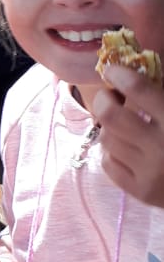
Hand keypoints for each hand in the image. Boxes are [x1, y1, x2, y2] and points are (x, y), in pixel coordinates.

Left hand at [91, 65, 163, 206]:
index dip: (119, 74)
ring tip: (121, 124)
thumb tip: (135, 70)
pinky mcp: (140, 192)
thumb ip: (162, 94)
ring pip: (107, 139)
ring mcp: (149, 172)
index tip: (112, 70)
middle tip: (108, 96)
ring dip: (110, 127)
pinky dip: (112, 152)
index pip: (138, 89)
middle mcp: (161, 147)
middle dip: (103, 100)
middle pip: (110, 116)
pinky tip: (125, 148)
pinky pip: (108, 163)